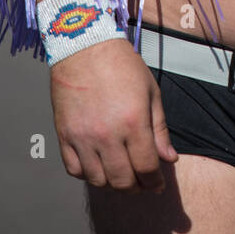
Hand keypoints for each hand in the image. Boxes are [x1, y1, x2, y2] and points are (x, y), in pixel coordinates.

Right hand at [49, 37, 177, 192]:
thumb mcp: (151, 92)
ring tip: (120, 174)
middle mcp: (107, 135)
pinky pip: (75, 170)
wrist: (84, 47)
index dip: (155, 182)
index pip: (147, 168)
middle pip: (122, 181)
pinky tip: (98, 165)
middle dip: (136, 187)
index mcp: (133, 122)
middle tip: (141, 182)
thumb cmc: (122, 65)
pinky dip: (88, 174)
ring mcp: (83, 137)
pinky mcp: (64, 136)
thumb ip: (160, 129)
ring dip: (112, 183)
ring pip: (98, 181)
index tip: (158, 186)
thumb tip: (170, 159)